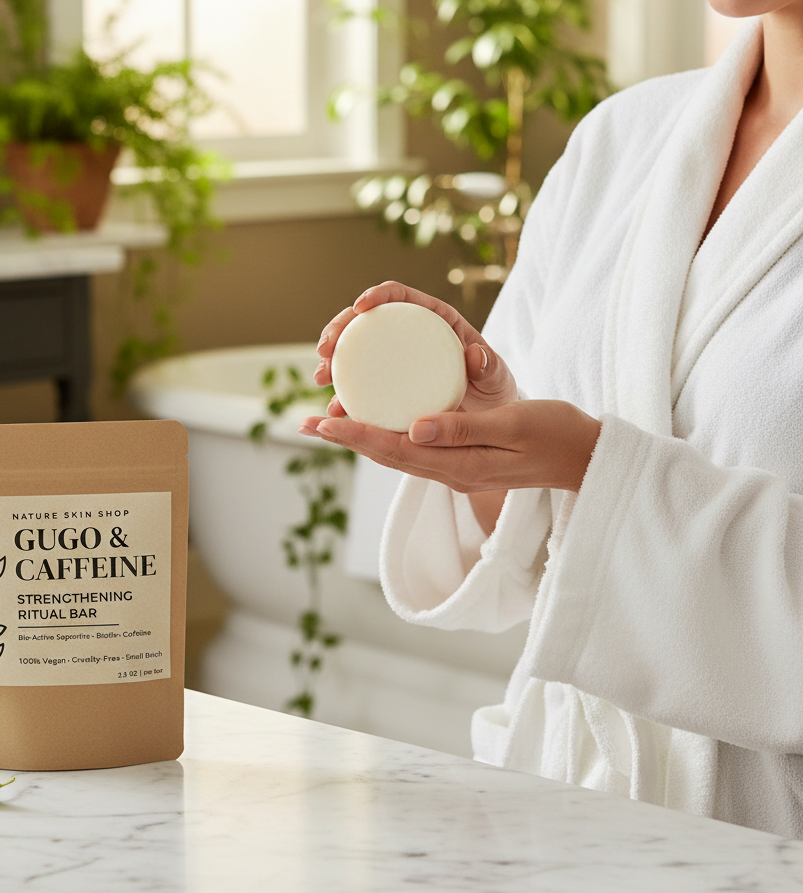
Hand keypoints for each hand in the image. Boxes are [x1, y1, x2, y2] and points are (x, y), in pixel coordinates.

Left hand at [298, 399, 601, 495]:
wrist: (586, 457)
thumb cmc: (557, 435)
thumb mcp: (513, 426)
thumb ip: (464, 430)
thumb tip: (412, 428)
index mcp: (460, 465)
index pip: (395, 450)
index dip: (356, 435)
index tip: (322, 421)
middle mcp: (451, 471)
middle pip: (387, 455)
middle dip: (346, 438)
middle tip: (306, 421)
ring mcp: (457, 468)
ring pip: (397, 454)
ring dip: (361, 438)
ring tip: (328, 422)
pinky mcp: (463, 460)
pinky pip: (415, 449)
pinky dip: (388, 435)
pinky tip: (377, 422)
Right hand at [312, 281, 517, 418]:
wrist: (489, 424)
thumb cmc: (493, 391)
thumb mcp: (497, 378)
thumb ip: (489, 366)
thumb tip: (475, 354)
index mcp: (434, 322)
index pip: (401, 297)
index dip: (378, 295)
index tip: (361, 307)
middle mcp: (409, 338)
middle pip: (367, 323)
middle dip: (339, 330)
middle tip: (325, 350)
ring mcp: (393, 364)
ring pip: (355, 353)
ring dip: (332, 362)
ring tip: (321, 378)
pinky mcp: (385, 390)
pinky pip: (359, 388)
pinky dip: (343, 397)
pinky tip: (334, 410)